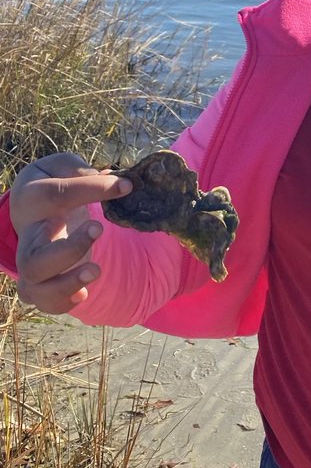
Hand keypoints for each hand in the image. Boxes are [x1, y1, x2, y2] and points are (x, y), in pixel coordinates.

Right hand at [10, 153, 131, 313]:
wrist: (36, 209)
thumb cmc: (56, 183)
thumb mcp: (65, 167)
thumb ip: (82, 171)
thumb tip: (111, 181)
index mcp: (31, 199)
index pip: (56, 196)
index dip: (93, 189)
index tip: (126, 186)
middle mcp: (28, 234)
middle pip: (34, 256)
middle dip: (70, 249)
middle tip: (99, 228)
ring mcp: (30, 260)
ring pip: (35, 283)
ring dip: (67, 281)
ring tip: (95, 269)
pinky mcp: (40, 280)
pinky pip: (43, 300)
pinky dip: (63, 301)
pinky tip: (84, 292)